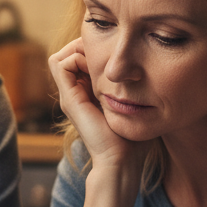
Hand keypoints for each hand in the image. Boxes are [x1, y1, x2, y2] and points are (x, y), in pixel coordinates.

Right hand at [48, 38, 147, 170]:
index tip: (114, 52)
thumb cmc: (131, 139)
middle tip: (107, 49)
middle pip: (67, 55)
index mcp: (86, 95)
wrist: (120, 160)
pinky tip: (98, 65)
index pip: (78, 60)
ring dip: (79, 49)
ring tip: (101, 56)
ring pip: (60, 57)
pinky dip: (76, 57)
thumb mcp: (133, 105)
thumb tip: (146, 72)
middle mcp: (74, 94)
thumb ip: (133, 90)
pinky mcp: (69, 99)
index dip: (92, 49)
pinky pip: (60, 65)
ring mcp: (69, 97)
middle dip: (85, 46)